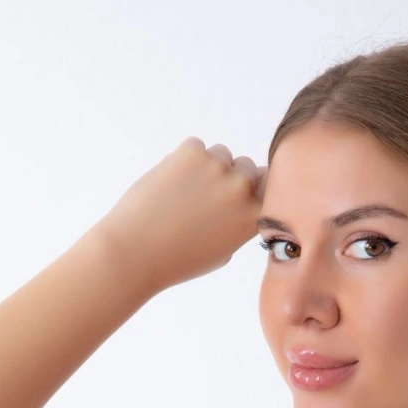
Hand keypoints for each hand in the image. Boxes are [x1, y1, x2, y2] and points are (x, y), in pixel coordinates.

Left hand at [95, 136, 266, 291]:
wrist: (137, 251)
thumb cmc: (177, 259)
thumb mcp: (223, 251)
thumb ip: (239, 222)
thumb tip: (242, 199)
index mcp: (255, 215)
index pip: (270, 187)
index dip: (254, 191)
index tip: (239, 199)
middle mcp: (242, 187)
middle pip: (247, 167)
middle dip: (231, 179)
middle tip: (204, 200)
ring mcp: (218, 166)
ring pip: (221, 155)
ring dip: (208, 168)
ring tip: (184, 195)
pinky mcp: (192, 150)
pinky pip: (196, 147)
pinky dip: (185, 161)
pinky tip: (170, 186)